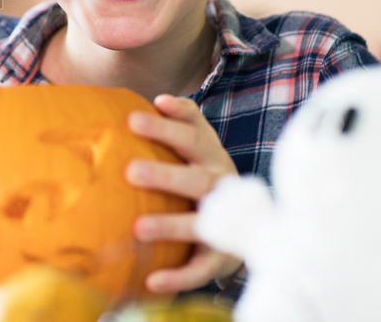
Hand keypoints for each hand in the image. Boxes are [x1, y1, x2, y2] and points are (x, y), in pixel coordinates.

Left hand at [126, 93, 241, 292]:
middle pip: (198, 179)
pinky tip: (151, 281)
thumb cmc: (205, 172)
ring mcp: (226, 222)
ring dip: (171, 225)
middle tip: (130, 170)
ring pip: (202, 224)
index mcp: (210, 155)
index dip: (174, 120)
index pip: (194, 134)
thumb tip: (160, 98)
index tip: (146, 110)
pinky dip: (179, 277)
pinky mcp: (222, 257)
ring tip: (137, 228)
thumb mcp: (201, 144)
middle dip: (166, 175)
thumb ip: (185, 120)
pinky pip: (201, 269)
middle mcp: (220, 185)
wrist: (250, 222)